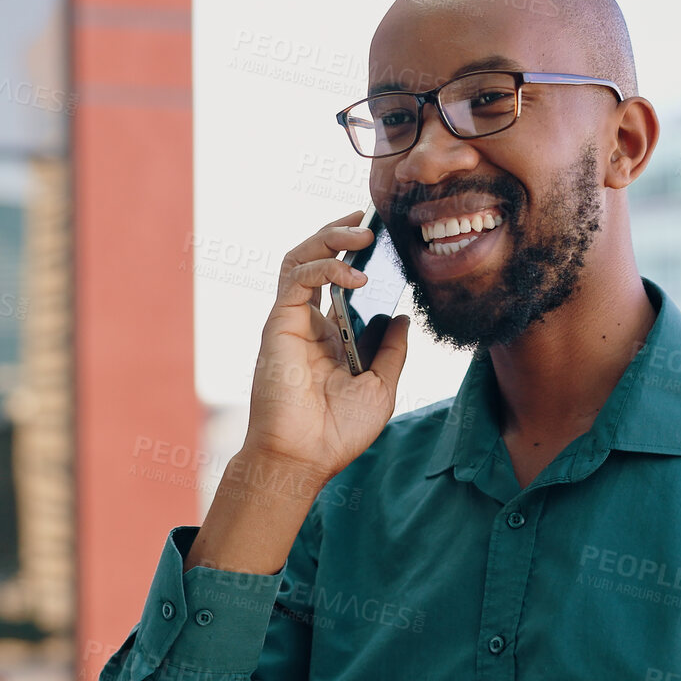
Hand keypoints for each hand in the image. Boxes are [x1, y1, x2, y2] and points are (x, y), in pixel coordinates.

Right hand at [240, 210, 412, 485]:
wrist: (305, 456)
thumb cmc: (338, 431)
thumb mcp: (381, 387)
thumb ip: (391, 351)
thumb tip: (401, 317)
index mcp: (331, 336)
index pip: (341, 283)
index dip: (360, 259)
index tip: (386, 242)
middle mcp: (309, 323)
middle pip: (317, 260)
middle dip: (342, 236)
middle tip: (373, 224)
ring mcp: (291, 320)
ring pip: (300, 258)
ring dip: (330, 239)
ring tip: (364, 235)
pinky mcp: (279, 322)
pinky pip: (298, 277)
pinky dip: (326, 266)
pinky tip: (356, 275)